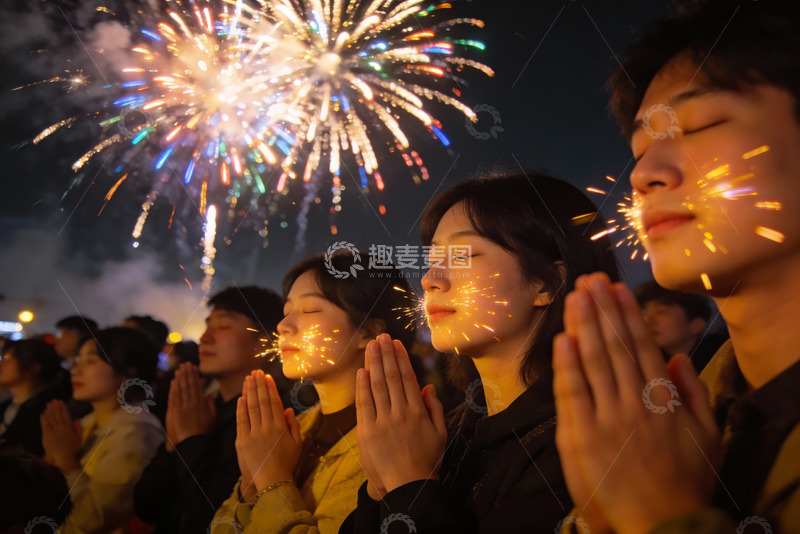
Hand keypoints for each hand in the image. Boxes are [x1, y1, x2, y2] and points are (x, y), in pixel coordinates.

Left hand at [41, 400, 81, 473]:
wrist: (62, 458)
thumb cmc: (72, 449)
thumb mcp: (79, 439)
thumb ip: (78, 429)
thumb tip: (76, 420)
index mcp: (69, 428)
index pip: (66, 415)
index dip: (63, 408)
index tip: (61, 402)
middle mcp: (60, 428)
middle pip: (57, 416)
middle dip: (55, 407)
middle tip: (53, 400)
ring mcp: (53, 432)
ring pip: (51, 419)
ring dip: (49, 411)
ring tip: (48, 405)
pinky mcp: (46, 436)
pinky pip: (45, 426)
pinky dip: (44, 420)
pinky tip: (43, 414)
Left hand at [165, 363, 215, 449]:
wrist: (192, 443)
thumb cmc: (204, 432)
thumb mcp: (213, 418)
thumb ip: (211, 406)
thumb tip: (209, 395)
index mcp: (200, 403)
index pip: (197, 386)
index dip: (194, 376)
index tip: (193, 367)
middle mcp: (191, 403)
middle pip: (188, 385)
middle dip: (186, 374)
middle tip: (185, 364)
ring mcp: (181, 407)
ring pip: (180, 390)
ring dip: (179, 378)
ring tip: (179, 370)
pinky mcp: (174, 412)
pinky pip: (173, 398)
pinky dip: (173, 389)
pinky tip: (173, 382)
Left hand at [235, 370, 301, 490]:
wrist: (272, 481)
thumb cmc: (287, 462)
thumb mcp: (297, 443)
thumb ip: (293, 424)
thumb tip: (288, 408)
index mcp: (280, 427)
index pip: (273, 402)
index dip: (270, 388)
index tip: (267, 376)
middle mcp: (266, 427)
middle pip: (261, 401)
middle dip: (258, 385)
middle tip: (255, 372)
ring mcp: (253, 434)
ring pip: (250, 408)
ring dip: (249, 391)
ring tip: (248, 379)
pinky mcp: (242, 441)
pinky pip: (241, 421)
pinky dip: (240, 408)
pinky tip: (241, 397)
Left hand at [356, 334, 446, 493]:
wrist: (409, 487)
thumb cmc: (427, 461)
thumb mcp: (440, 433)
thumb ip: (434, 408)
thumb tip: (427, 386)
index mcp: (418, 412)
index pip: (407, 378)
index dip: (400, 358)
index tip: (396, 343)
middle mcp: (400, 413)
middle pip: (390, 377)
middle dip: (385, 354)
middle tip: (380, 336)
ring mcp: (382, 422)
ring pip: (377, 386)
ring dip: (373, 364)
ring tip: (371, 346)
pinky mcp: (368, 432)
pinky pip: (364, 405)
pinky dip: (362, 387)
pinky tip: (362, 371)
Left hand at [553, 273, 720, 533]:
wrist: (663, 524)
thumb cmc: (686, 480)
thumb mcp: (707, 434)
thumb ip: (695, 392)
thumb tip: (677, 355)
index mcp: (663, 398)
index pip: (641, 346)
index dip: (627, 314)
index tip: (616, 287)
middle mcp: (634, 402)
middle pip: (614, 346)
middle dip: (601, 309)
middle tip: (590, 280)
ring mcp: (607, 418)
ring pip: (593, 362)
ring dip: (584, 326)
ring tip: (576, 296)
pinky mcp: (582, 437)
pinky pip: (572, 394)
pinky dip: (566, 365)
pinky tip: (562, 338)